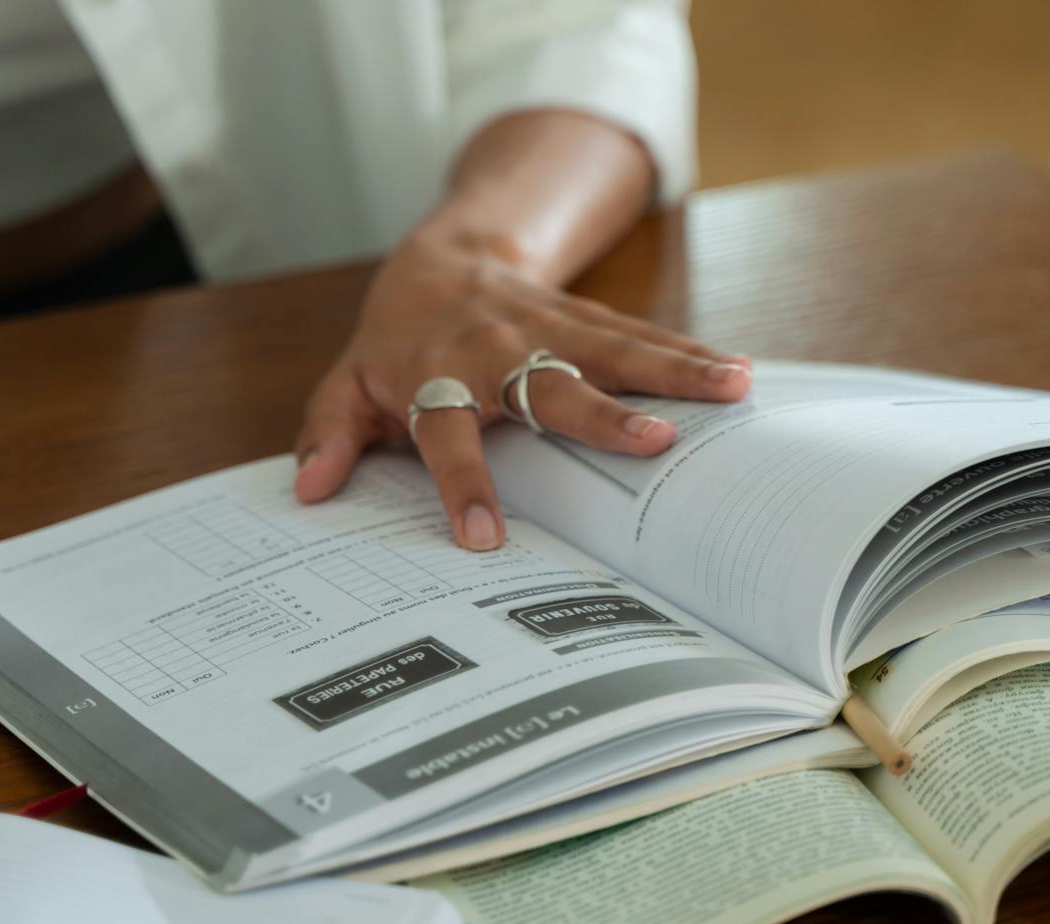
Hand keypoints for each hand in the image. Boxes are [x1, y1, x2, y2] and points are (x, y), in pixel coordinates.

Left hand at [293, 231, 750, 548]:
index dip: (460, 484)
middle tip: (653, 443)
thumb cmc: (397, 342)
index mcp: (433, 377)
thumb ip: (330, 434)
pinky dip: (689, 353)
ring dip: (675, 368)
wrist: (440, 258)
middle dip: (602, 414)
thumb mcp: (349, 384)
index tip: (481, 540)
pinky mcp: (585, 318)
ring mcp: (549, 328)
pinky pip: (641, 337)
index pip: (445, 434)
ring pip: (614, 348)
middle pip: (549, 383)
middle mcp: (496, 350)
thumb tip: (311, 489)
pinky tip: (738, 371)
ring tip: (732, 387)